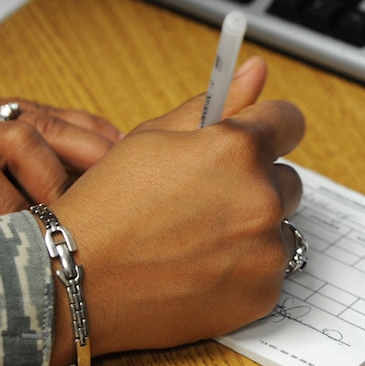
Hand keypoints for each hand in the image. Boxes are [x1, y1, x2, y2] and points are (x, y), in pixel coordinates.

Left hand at [0, 8, 121, 263]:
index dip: (8, 216)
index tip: (32, 255)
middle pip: (21, 152)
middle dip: (61, 193)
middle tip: (88, 232)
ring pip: (41, 126)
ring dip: (85, 155)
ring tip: (125, 186)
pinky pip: (42, 109)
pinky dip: (82, 125)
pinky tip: (110, 143)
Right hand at [47, 57, 304, 365]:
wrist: (76, 281)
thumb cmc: (105, 208)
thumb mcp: (151, 140)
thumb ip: (214, 104)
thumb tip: (257, 70)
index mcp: (236, 149)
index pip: (288, 121)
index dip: (266, 128)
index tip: (255, 141)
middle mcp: (261, 199)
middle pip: (287, 180)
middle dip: (254, 185)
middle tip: (202, 202)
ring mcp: (264, 253)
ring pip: (279, 230)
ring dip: (251, 230)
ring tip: (194, 241)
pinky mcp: (261, 296)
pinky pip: (268, 272)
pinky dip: (242, 271)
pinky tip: (197, 270)